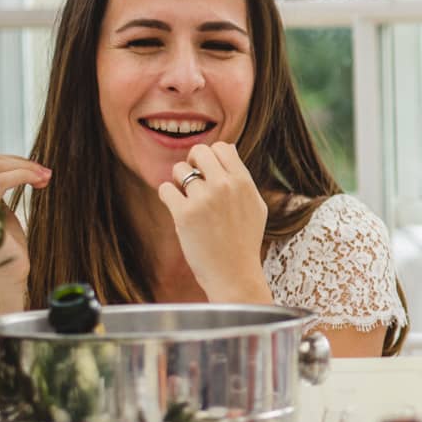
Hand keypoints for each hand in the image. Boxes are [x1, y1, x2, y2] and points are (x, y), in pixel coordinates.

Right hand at [0, 139, 48, 316]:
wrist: (7, 276)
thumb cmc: (7, 245)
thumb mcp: (1, 205)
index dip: (15, 161)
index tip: (39, 171)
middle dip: (22, 163)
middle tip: (46, 173)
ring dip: (25, 168)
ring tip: (45, 178)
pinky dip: (22, 176)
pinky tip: (39, 183)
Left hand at [156, 142, 270, 303]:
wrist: (234, 273)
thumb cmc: (244, 241)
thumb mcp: (256, 206)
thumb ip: (243, 178)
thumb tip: (230, 150)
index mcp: (244, 182)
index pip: (222, 147)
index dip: (211, 156)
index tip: (208, 170)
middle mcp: (225, 186)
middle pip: (199, 152)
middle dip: (192, 163)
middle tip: (192, 180)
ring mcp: (204, 199)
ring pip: (179, 170)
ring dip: (178, 181)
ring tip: (186, 198)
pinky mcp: (184, 214)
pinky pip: (165, 189)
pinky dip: (168, 196)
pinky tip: (177, 208)